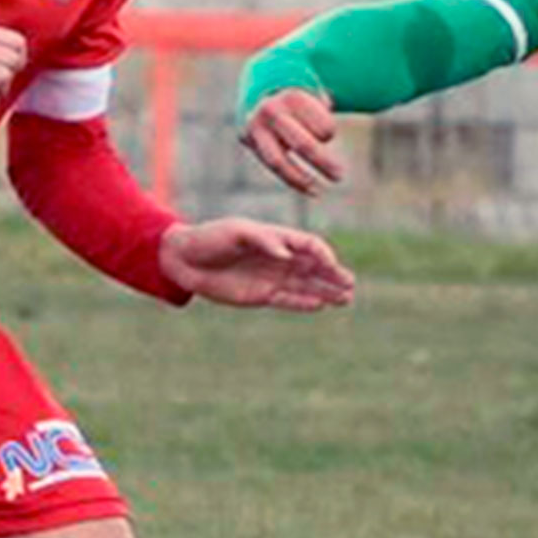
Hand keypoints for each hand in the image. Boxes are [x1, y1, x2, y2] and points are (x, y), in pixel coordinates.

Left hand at [158, 218, 354, 311]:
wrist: (185, 259)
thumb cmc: (212, 237)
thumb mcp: (237, 232)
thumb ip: (263, 241)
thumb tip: (285, 253)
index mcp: (276, 237)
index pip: (308, 245)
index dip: (322, 253)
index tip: (330, 263)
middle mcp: (279, 258)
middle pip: (314, 267)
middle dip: (333, 274)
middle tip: (351, 284)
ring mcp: (272, 277)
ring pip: (306, 285)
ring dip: (326, 290)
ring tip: (346, 298)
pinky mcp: (262, 295)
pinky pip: (289, 299)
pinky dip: (305, 302)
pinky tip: (321, 305)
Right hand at [240, 88, 344, 195]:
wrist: (259, 95)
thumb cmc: (299, 101)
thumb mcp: (314, 96)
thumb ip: (324, 109)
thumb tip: (328, 122)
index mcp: (295, 97)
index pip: (323, 128)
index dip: (329, 133)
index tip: (327, 134)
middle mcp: (273, 110)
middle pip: (303, 146)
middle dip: (323, 163)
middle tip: (339, 176)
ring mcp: (257, 127)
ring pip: (279, 162)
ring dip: (302, 179)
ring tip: (319, 190)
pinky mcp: (248, 140)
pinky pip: (272, 167)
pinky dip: (292, 181)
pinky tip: (310, 190)